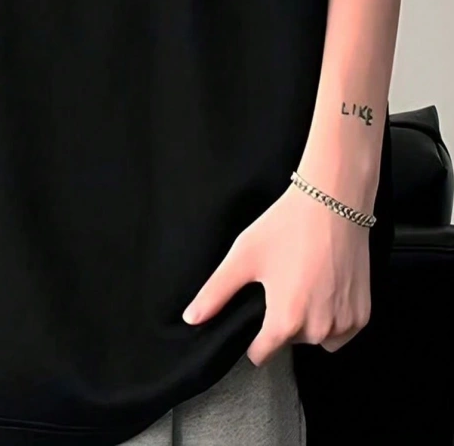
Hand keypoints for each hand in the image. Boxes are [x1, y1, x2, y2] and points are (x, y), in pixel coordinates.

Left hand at [182, 183, 371, 366]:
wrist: (333, 201)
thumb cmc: (287, 226)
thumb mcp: (243, 256)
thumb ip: (215, 293)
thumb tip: (191, 318)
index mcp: (286, 322)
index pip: (261, 354)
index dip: (253, 336)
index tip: (256, 312)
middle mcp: (318, 331)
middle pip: (290, 341)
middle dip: (284, 320)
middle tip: (283, 282)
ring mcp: (345, 324)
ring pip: (318, 338)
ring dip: (310, 321)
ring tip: (304, 282)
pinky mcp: (363, 314)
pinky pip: (343, 330)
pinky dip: (334, 317)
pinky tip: (325, 287)